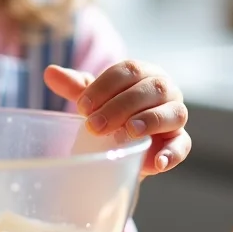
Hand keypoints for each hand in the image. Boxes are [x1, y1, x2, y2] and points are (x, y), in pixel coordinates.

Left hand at [44, 61, 190, 175]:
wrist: (119, 142)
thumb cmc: (107, 111)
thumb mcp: (90, 99)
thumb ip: (73, 86)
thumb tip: (49, 72)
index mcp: (141, 72)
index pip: (128, 70)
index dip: (104, 86)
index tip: (82, 106)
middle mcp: (163, 89)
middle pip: (150, 89)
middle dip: (120, 106)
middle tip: (94, 125)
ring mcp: (174, 114)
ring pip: (172, 112)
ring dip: (150, 120)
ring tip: (129, 131)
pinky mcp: (178, 141)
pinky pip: (182, 145)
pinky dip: (173, 153)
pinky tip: (157, 161)